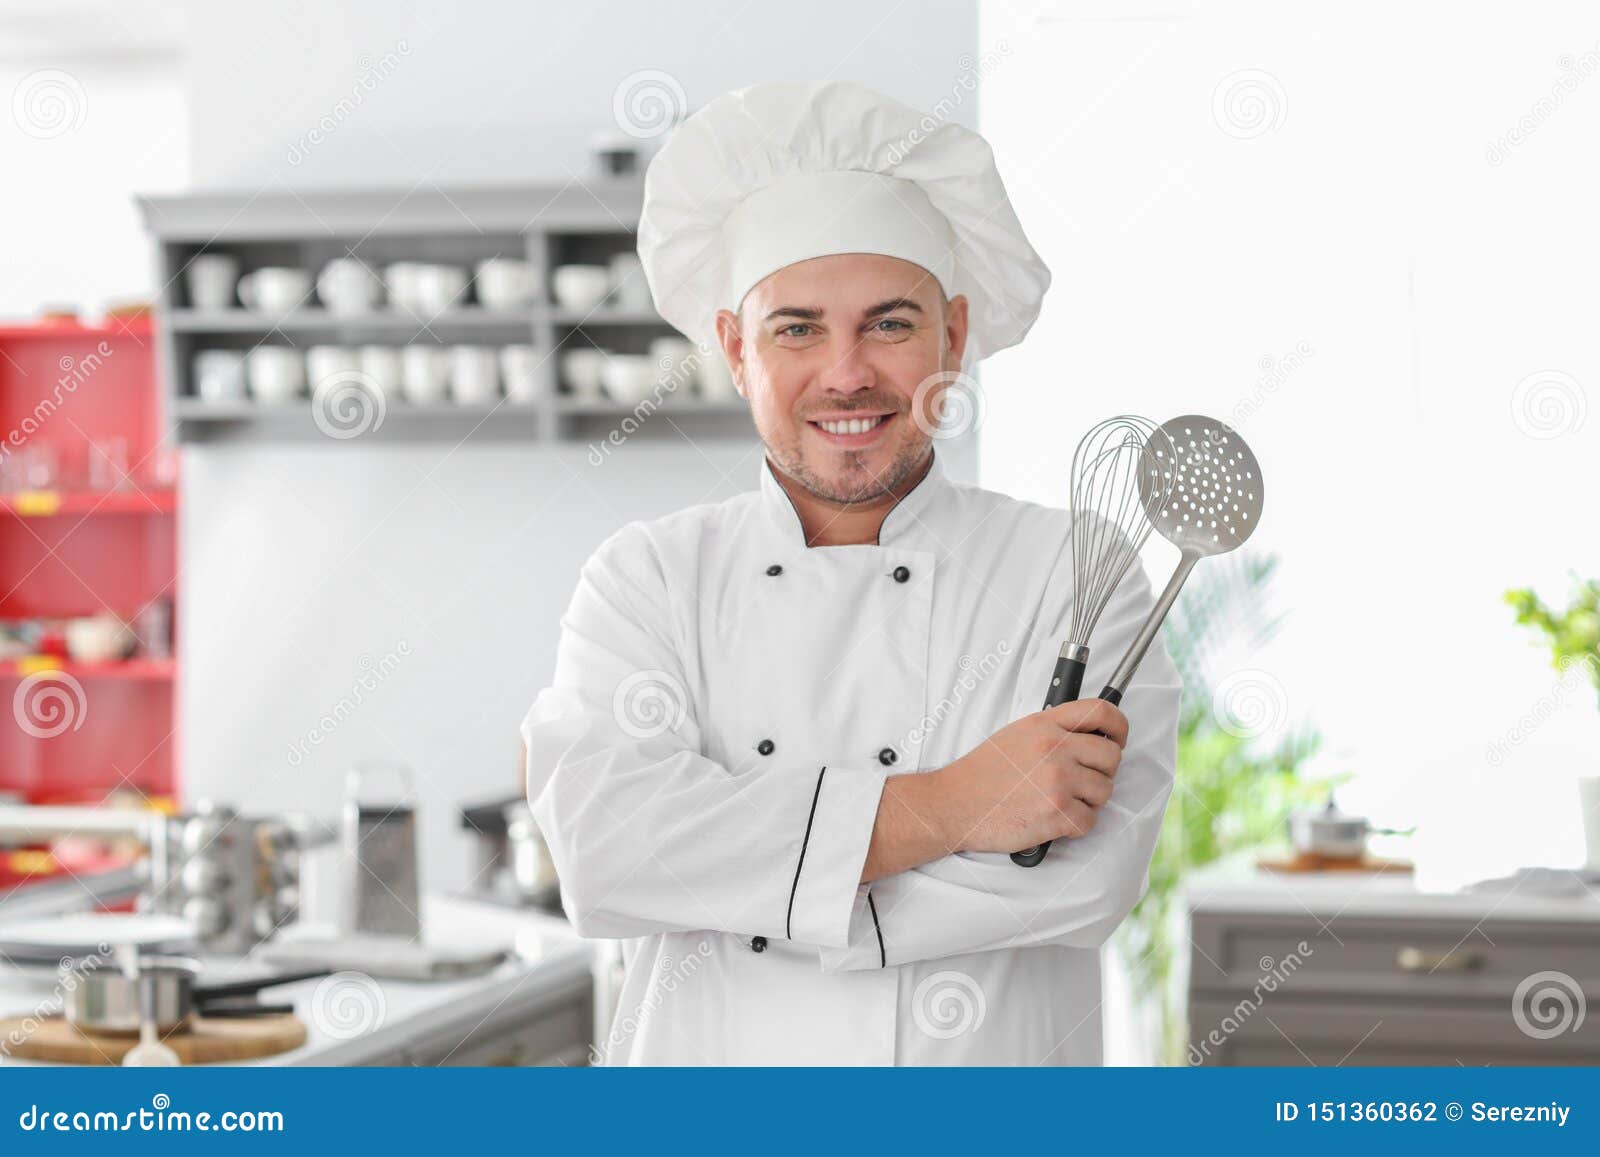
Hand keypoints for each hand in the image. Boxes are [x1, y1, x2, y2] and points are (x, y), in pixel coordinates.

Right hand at [932, 699, 1127, 854]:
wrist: (954, 804)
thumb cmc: (982, 773)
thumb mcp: (1017, 735)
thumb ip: (1053, 730)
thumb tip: (1089, 736)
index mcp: (1045, 725)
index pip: (1101, 712)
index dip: (1118, 726)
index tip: (1117, 739)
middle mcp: (1055, 748)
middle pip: (1111, 757)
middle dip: (1102, 772)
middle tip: (1081, 780)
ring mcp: (1058, 781)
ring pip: (1104, 791)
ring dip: (1088, 801)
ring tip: (1059, 800)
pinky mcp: (1058, 813)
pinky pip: (1090, 820)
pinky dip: (1075, 825)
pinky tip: (1053, 819)